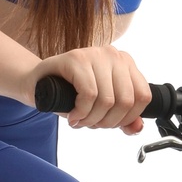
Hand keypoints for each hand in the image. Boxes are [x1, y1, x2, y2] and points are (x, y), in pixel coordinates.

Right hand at [30, 44, 151, 132]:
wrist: (37, 84)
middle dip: (108, 122)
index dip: (128, 118)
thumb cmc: (70, 93)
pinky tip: (73, 115)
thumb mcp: (101, 108)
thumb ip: (123, 118)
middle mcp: (113, 55)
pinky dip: (82, 112)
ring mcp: (94, 54)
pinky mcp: (76, 58)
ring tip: (80, 120)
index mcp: (125, 63)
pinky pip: (89, 94)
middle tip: (92, 124)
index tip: (110, 123)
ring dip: (92, 120)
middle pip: (126, 100)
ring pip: (108, 100)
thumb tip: (137, 127)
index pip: (143, 96)